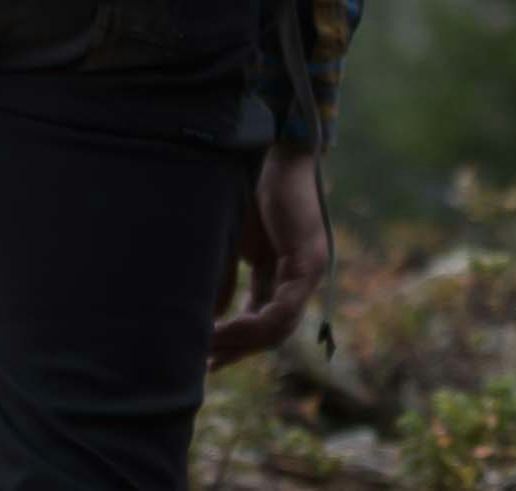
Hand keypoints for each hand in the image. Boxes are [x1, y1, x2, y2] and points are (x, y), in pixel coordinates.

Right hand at [208, 142, 330, 365]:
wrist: (268, 148)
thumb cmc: (248, 186)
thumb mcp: (231, 242)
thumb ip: (225, 280)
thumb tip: (209, 317)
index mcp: (282, 272)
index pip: (263, 320)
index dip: (236, 341)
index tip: (207, 357)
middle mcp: (300, 277)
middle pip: (273, 332)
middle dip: (238, 350)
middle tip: (208, 366)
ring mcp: (308, 272)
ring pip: (279, 328)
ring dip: (243, 342)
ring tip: (209, 346)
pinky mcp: (307, 265)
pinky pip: (283, 311)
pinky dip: (254, 325)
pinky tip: (226, 328)